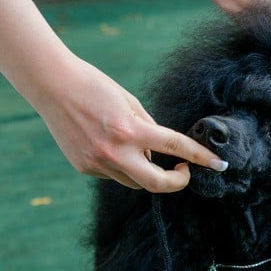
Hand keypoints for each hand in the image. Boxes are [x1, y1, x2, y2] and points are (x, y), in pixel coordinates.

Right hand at [35, 54, 227, 190]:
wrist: (52, 86)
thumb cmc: (94, 86)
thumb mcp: (129, 102)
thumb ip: (147, 128)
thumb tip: (158, 154)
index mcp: (130, 130)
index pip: (175, 147)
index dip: (201, 157)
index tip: (219, 164)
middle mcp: (114, 152)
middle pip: (157, 184)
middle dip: (178, 182)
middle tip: (185, 170)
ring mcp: (97, 163)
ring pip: (134, 181)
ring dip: (146, 170)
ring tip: (139, 147)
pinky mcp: (84, 168)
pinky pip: (113, 174)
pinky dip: (120, 164)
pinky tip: (106, 142)